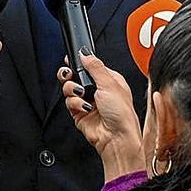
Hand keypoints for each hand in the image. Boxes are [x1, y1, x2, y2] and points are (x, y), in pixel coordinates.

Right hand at [59, 53, 144, 179]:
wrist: (116, 137)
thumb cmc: (122, 114)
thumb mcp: (109, 83)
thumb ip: (95, 66)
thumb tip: (85, 53)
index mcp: (108, 80)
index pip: (89, 66)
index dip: (79, 63)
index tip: (71, 61)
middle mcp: (97, 90)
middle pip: (76, 76)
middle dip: (70, 76)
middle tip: (69, 75)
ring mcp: (88, 101)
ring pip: (69, 89)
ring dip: (72, 90)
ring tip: (80, 94)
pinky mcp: (80, 113)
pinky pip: (69, 103)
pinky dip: (74, 104)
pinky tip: (83, 106)